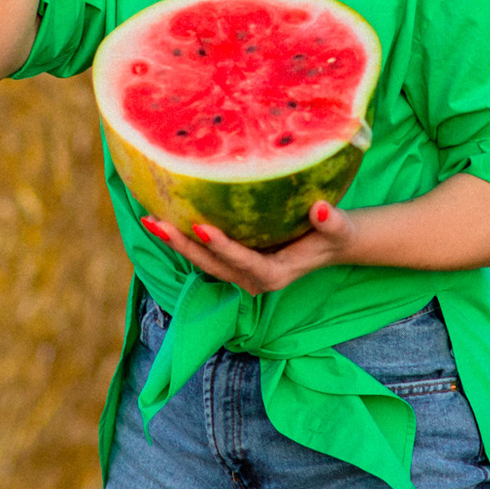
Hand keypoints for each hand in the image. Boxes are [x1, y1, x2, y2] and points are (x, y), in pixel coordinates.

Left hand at [141, 201, 357, 294]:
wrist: (330, 244)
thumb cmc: (335, 234)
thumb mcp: (339, 229)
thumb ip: (331, 222)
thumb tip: (320, 208)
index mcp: (275, 275)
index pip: (245, 262)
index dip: (223, 247)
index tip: (201, 227)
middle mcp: (252, 280)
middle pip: (212, 265)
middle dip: (183, 246)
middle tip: (156, 222)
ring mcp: (239, 273)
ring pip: (202, 261)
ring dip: (175, 242)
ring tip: (150, 218)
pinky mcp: (232, 262)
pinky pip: (203, 251)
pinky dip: (183, 236)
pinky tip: (165, 213)